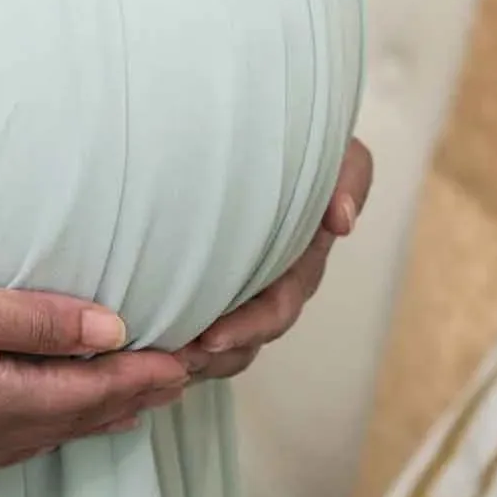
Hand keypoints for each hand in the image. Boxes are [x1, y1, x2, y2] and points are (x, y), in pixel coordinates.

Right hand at [0, 243, 190, 472]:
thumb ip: (33, 318)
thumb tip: (113, 327)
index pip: (94, 394)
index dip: (148, 375)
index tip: (195, 358)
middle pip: (74, 422)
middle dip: (129, 397)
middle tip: (177, 374)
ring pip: (38, 433)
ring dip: (84, 410)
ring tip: (122, 388)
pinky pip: (0, 438)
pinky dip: (38, 417)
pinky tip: (33, 403)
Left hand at [178, 136, 373, 382]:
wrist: (270, 135)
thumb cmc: (306, 147)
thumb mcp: (342, 156)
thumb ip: (349, 179)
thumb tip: (342, 219)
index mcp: (300, 265)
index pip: (276, 308)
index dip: (247, 327)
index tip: (211, 336)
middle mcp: (272, 287)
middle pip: (246, 339)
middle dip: (212, 354)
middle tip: (173, 358)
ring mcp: (243, 290)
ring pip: (222, 345)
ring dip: (194, 358)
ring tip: (156, 361)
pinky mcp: (213, 286)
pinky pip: (200, 329)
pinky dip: (179, 344)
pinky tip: (147, 349)